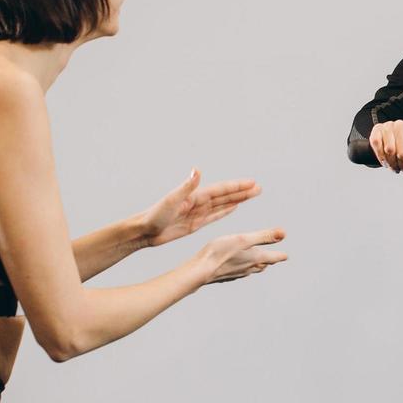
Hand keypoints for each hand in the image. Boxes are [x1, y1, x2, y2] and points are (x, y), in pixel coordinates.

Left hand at [141, 169, 261, 247]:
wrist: (143, 232)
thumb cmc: (154, 216)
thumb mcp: (172, 200)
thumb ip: (187, 186)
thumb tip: (198, 170)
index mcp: (195, 196)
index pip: (221, 190)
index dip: (237, 186)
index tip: (252, 183)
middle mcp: (198, 202)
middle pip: (225, 195)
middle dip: (242, 191)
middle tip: (259, 188)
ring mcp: (198, 212)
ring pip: (223, 205)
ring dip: (237, 200)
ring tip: (252, 195)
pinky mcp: (195, 224)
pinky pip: (215, 216)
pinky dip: (226, 211)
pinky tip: (234, 207)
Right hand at [198, 227, 287, 284]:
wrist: (200, 271)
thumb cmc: (219, 253)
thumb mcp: (243, 239)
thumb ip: (263, 236)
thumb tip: (283, 233)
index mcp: (254, 259)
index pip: (272, 258)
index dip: (279, 255)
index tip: (285, 256)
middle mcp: (248, 268)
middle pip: (262, 265)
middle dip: (268, 261)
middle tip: (273, 258)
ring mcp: (236, 274)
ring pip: (250, 270)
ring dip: (256, 265)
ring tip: (257, 262)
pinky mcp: (225, 276)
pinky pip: (238, 273)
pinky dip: (241, 268)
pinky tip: (236, 267)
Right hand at [369, 120, 402, 172]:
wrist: (393, 134)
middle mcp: (400, 124)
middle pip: (402, 153)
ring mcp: (387, 127)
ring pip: (389, 151)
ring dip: (393, 164)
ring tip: (396, 168)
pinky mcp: (376, 130)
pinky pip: (377, 146)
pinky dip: (382, 158)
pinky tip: (386, 163)